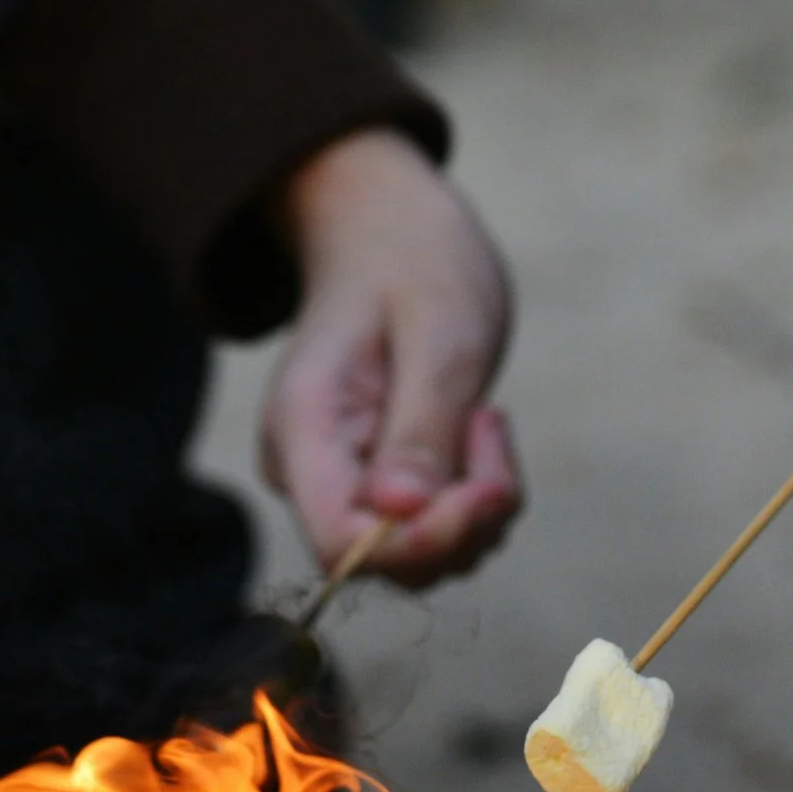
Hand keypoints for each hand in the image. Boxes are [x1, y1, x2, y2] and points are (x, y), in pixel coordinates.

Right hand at [263, 128, 521, 588]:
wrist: (391, 231)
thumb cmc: (412, 263)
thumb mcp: (437, 333)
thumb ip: (419, 427)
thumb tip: (400, 515)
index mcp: (304, 429)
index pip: (342, 544)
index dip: (422, 541)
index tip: (484, 490)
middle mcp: (313, 472)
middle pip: (390, 560)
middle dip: (464, 520)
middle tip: (488, 425)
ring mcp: (348, 485)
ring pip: (427, 555)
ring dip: (480, 505)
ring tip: (482, 416)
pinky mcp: (386, 491)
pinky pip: (444, 531)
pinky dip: (481, 496)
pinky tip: (478, 428)